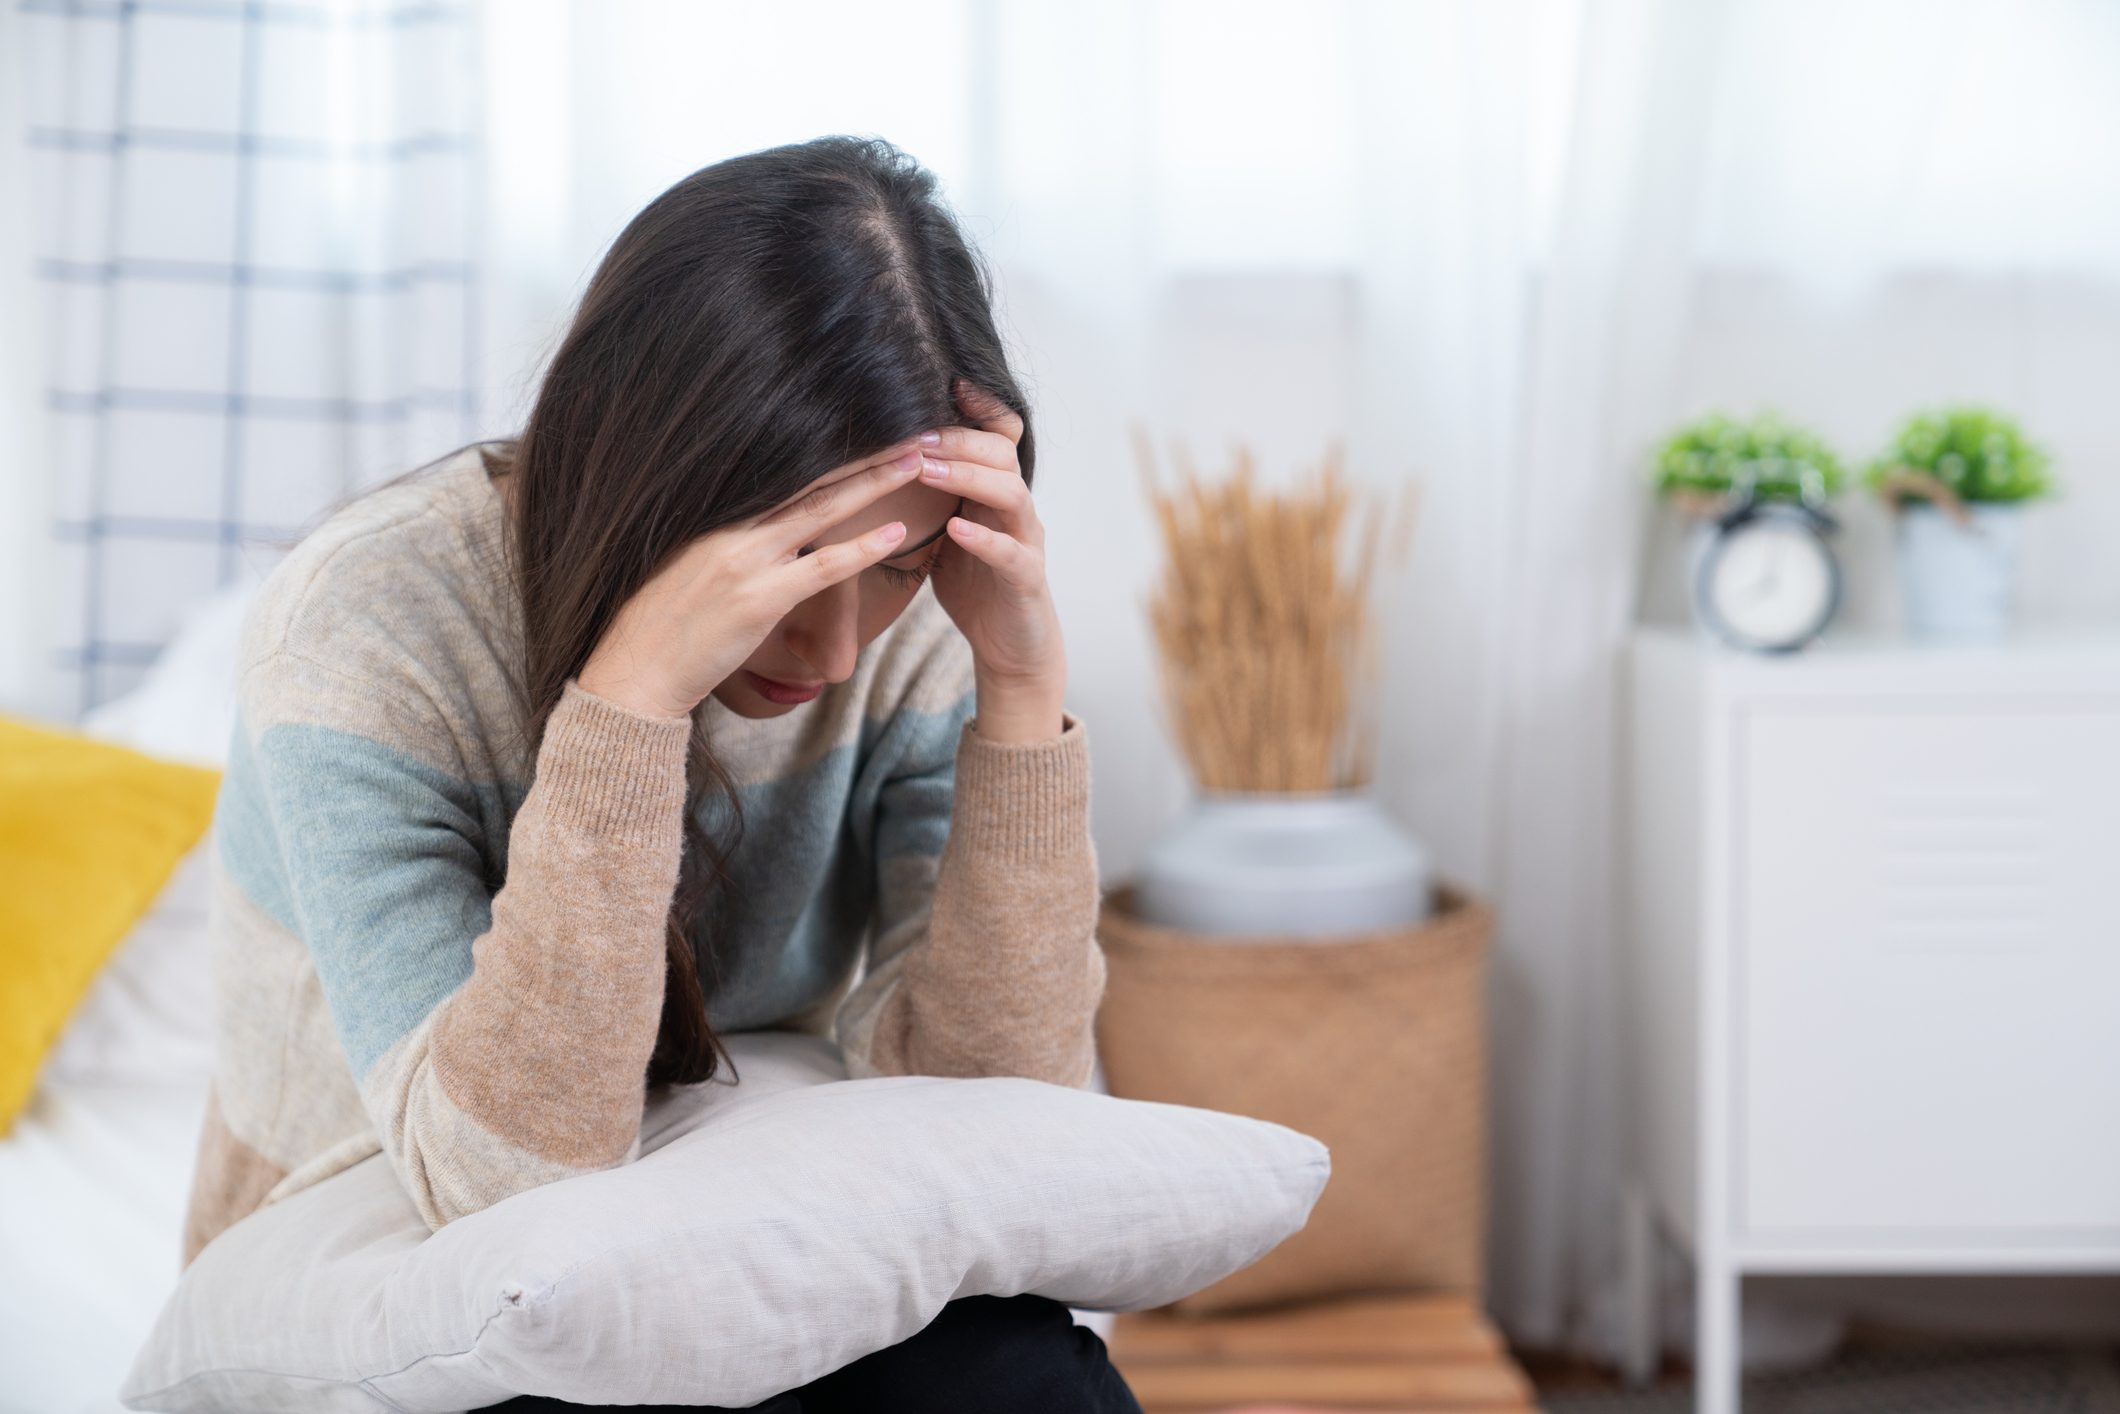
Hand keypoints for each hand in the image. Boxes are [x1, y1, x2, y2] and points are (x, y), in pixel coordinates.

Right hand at [578, 441, 931, 721]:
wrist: (636, 671)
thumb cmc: (665, 623)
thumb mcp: (693, 563)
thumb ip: (733, 538)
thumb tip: (772, 524)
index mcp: (716, 514)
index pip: (785, 469)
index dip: (830, 448)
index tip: (868, 427)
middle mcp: (731, 527)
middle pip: (810, 478)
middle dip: (863, 453)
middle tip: (908, 428)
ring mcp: (745, 561)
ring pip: (822, 511)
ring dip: (873, 484)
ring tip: (915, 461)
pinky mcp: (759, 599)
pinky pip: (823, 568)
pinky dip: (863, 548)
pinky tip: (897, 532)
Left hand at [918, 379, 1067, 739]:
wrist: (1011, 645)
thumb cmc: (976, 585)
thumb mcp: (948, 529)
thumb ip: (931, 494)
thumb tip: (879, 457)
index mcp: (995, 492)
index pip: (996, 435)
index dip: (976, 405)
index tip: (941, 380)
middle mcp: (1016, 509)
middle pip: (1002, 454)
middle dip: (957, 438)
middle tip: (913, 433)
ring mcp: (1027, 542)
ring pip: (1011, 494)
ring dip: (967, 477)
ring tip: (927, 469)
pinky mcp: (1027, 581)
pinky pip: (1012, 554)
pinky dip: (984, 540)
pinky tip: (956, 531)